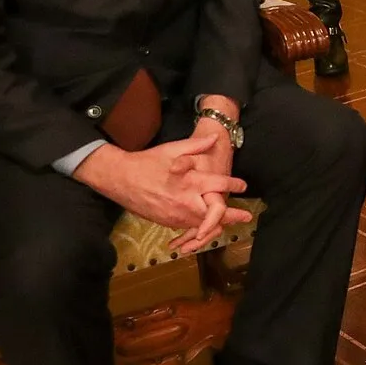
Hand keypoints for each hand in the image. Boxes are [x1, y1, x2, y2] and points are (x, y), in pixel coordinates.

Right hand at [72, 131, 249, 247]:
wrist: (119, 179)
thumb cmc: (147, 162)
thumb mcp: (172, 149)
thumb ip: (196, 145)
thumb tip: (215, 137)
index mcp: (190, 181)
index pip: (219, 185)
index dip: (234, 185)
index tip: (243, 185)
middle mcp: (185, 201)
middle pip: (215, 213)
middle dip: (231, 215)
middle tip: (245, 216)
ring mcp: (175, 215)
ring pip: (202, 224)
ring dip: (217, 224)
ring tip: (230, 223)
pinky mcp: (167, 222)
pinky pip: (187, 227)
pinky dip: (199, 227)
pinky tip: (206, 226)